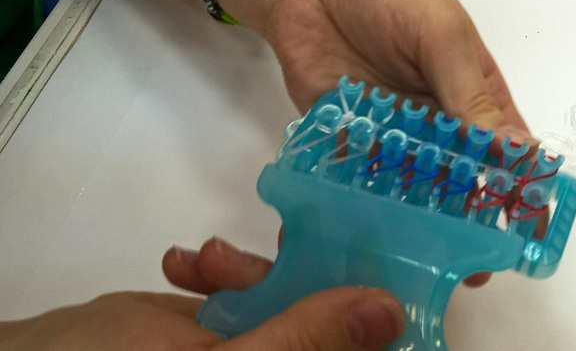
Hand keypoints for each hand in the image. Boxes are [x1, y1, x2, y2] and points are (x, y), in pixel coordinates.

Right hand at [0, 238, 404, 350]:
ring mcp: (258, 349)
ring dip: (249, 268)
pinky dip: (217, 270)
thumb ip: (306, 342)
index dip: (382, 320)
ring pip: (290, 296)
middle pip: (336, 322)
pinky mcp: (225, 326)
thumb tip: (388, 315)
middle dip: (311, 277)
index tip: (392, 265)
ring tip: (201, 260)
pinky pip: (247, 289)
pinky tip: (180, 264)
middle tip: (297, 237)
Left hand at [218, 0, 539, 285]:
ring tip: (426, 260)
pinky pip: (364, 181)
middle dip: (471, 219)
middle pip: (462, 178)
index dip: (521, 187)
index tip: (529, 231)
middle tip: (474, 263)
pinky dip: (369, 207)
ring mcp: (395, 135)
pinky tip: (372, 235)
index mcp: (473, 92)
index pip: (507, 149)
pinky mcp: (352, 141)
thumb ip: (469, 94)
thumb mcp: (440, 34)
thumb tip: (514, 154)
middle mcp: (439, 122)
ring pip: (416, 188)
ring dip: (423, 221)